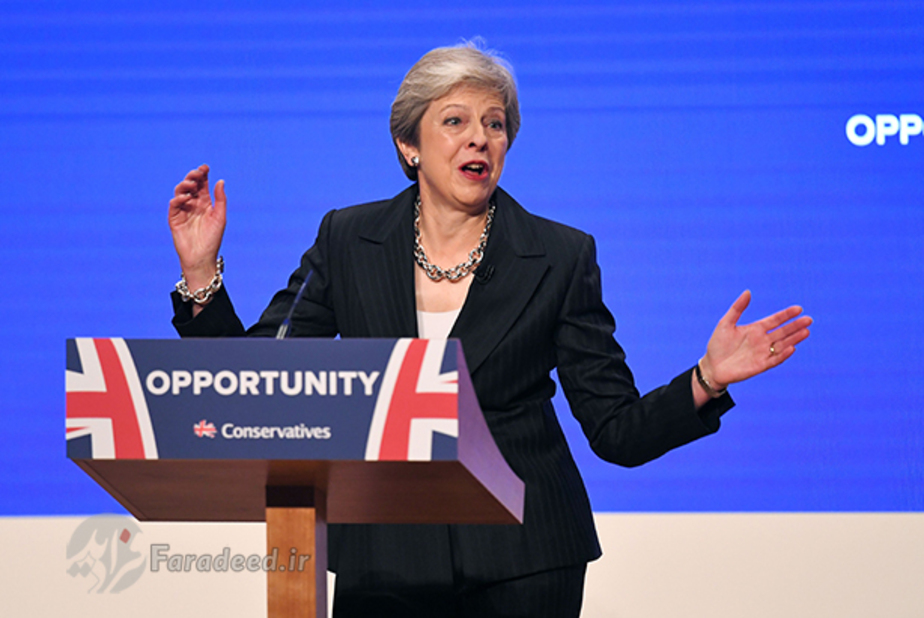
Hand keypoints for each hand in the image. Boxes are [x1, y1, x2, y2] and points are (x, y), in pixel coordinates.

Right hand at [168, 164, 225, 288]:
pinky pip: (174, 206)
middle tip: (197, 173)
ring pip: (180, 193)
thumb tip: (220, 180)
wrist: (202, 257)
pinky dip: (178, 200)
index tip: (206, 167)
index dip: (203, 175)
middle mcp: (193, 204)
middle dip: (193, 177)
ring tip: (191, 184)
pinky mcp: (174, 219)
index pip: (202, 185)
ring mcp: (183, 211)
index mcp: (205, 203)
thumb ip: (220, 199)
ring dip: (184, 186)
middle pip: (190, 186)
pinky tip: (185, 198)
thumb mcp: (220, 217)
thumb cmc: (213, 239)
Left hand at [700, 290, 811, 389]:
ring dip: (794, 339)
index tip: (798, 309)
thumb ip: (737, 308)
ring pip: (782, 345)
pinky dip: (783, 355)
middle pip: (783, 332)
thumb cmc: (718, 344)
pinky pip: (774, 360)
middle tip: (808, 319)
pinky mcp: (760, 366)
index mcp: (755, 329)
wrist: (712, 366)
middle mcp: (762, 341)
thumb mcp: (725, 323)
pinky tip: (792, 347)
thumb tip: (748, 292)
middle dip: (795, 326)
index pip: (775, 320)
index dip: (786, 315)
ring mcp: (762, 353)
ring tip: (806, 331)